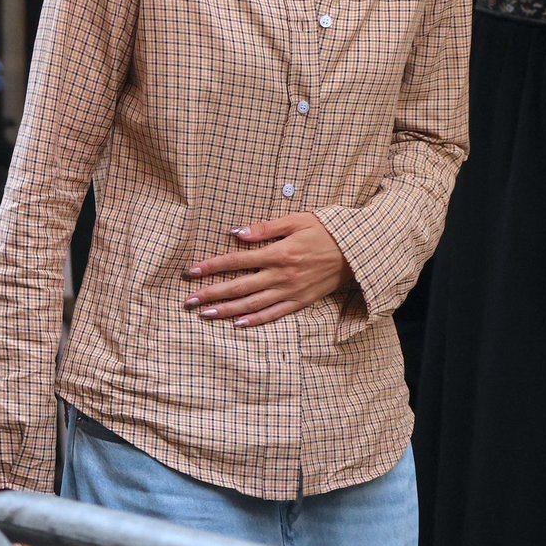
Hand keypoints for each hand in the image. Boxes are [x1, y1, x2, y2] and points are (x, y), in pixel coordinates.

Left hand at [182, 212, 353, 327]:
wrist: (356, 251)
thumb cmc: (326, 230)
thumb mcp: (297, 220)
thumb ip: (265, 228)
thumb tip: (236, 233)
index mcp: (279, 253)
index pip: (237, 260)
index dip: (212, 266)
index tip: (192, 272)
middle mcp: (282, 276)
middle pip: (239, 287)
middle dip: (212, 294)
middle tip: (189, 300)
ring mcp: (291, 292)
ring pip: (252, 305)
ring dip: (227, 311)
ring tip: (205, 315)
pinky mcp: (300, 302)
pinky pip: (274, 314)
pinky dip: (255, 321)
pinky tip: (238, 325)